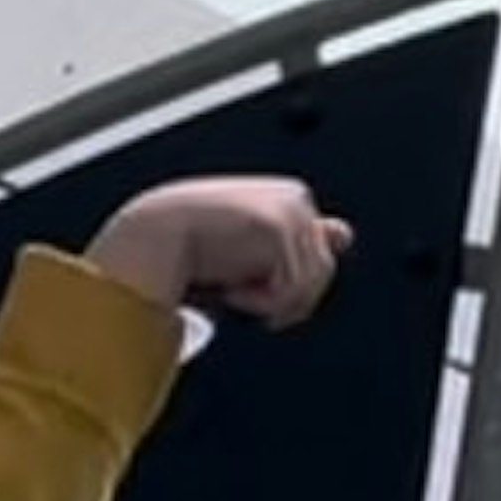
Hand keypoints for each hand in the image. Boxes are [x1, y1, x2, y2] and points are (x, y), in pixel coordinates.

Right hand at [83, 177, 348, 330]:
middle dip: (286, 296)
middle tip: (240, 293)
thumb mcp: (257, 251)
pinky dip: (262, 302)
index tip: (256, 292)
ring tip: (235, 291)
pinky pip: (293, 288)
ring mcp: (290, 209)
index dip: (294, 287)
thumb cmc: (196, 247)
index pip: (325, 259)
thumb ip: (300, 244)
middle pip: (325, 273)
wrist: (155, 239)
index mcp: (294, 200)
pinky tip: (233, 290)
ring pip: (312, 284)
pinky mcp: (278, 225)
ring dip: (272, 302)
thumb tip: (344, 232)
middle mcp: (297, 198)